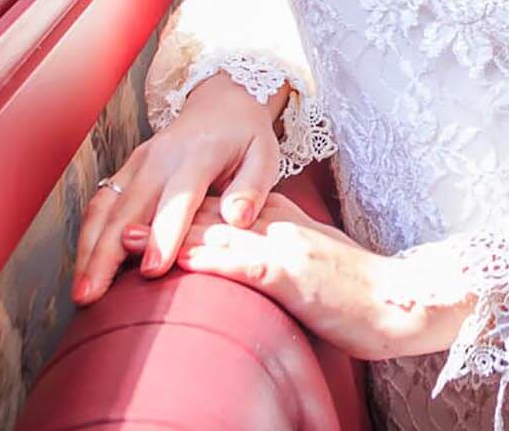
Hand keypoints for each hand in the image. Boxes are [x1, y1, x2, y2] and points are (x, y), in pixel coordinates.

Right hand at [74, 75, 281, 302]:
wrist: (222, 104)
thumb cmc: (246, 138)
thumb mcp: (265, 155)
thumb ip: (253, 188)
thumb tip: (238, 219)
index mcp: (198, 155)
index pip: (178, 199)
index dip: (165, 235)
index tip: (152, 271)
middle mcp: (160, 158)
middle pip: (128, 209)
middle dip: (107, 254)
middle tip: (91, 296)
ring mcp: (138, 163)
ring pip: (105, 208)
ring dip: (89, 250)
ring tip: (81, 292)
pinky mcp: (126, 171)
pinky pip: (100, 203)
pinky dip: (88, 235)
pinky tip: (83, 267)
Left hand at [155, 194, 475, 359]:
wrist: (398, 300)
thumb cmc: (354, 288)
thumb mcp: (308, 259)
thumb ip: (271, 250)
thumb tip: (236, 257)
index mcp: (278, 216)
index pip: (217, 208)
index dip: (172, 211)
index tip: (132, 215)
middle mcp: (275, 222)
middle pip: (207, 215)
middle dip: (157, 220)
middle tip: (110, 223)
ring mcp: (283, 245)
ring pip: (216, 234)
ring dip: (168, 236)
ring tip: (124, 241)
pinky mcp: (291, 273)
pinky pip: (242, 263)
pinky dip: (208, 260)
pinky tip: (180, 261)